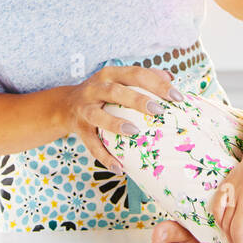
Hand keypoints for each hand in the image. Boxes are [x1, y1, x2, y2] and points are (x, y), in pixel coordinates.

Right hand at [62, 66, 183, 171]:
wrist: (65, 106)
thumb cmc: (103, 92)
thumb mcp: (119, 80)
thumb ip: (143, 78)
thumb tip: (170, 78)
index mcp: (110, 74)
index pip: (136, 74)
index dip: (157, 84)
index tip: (177, 97)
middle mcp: (95, 88)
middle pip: (115, 91)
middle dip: (137, 100)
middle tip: (159, 110)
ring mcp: (85, 109)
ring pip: (98, 115)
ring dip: (115, 124)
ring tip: (134, 132)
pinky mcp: (79, 129)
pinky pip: (91, 144)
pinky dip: (104, 157)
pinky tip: (119, 168)